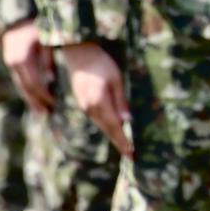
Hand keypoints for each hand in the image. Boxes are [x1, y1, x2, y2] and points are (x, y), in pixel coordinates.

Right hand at [2, 20, 54, 113]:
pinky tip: (36, 98)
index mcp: (23, 54)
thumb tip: (51, 80)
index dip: (43, 93)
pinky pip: (19, 78)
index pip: (32, 80)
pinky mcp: (11, 61)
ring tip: (42, 111)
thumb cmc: (43, 26)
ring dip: (31, 97)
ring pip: (20, 83)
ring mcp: (10, 60)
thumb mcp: (49, 40)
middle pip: (25, 85)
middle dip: (36, 99)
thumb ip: (48, 59)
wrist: (23, 15)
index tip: (53, 103)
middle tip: (47, 113)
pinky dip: (28, 89)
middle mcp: (13, 59)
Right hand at [61, 42, 131, 156]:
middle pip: (107, 129)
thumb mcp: (116, 79)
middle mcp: (90, 108)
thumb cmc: (102, 64)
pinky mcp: (83, 103)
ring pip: (101, 125)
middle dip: (119, 142)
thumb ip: (120, 100)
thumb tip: (126, 121)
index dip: (122, 141)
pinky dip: (106, 127)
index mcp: (99, 102)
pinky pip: (97, 119)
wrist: (79, 55)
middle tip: (130, 155)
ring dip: (113, 136)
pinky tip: (114, 130)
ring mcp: (84, 106)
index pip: (114, 126)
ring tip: (124, 146)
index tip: (131, 153)